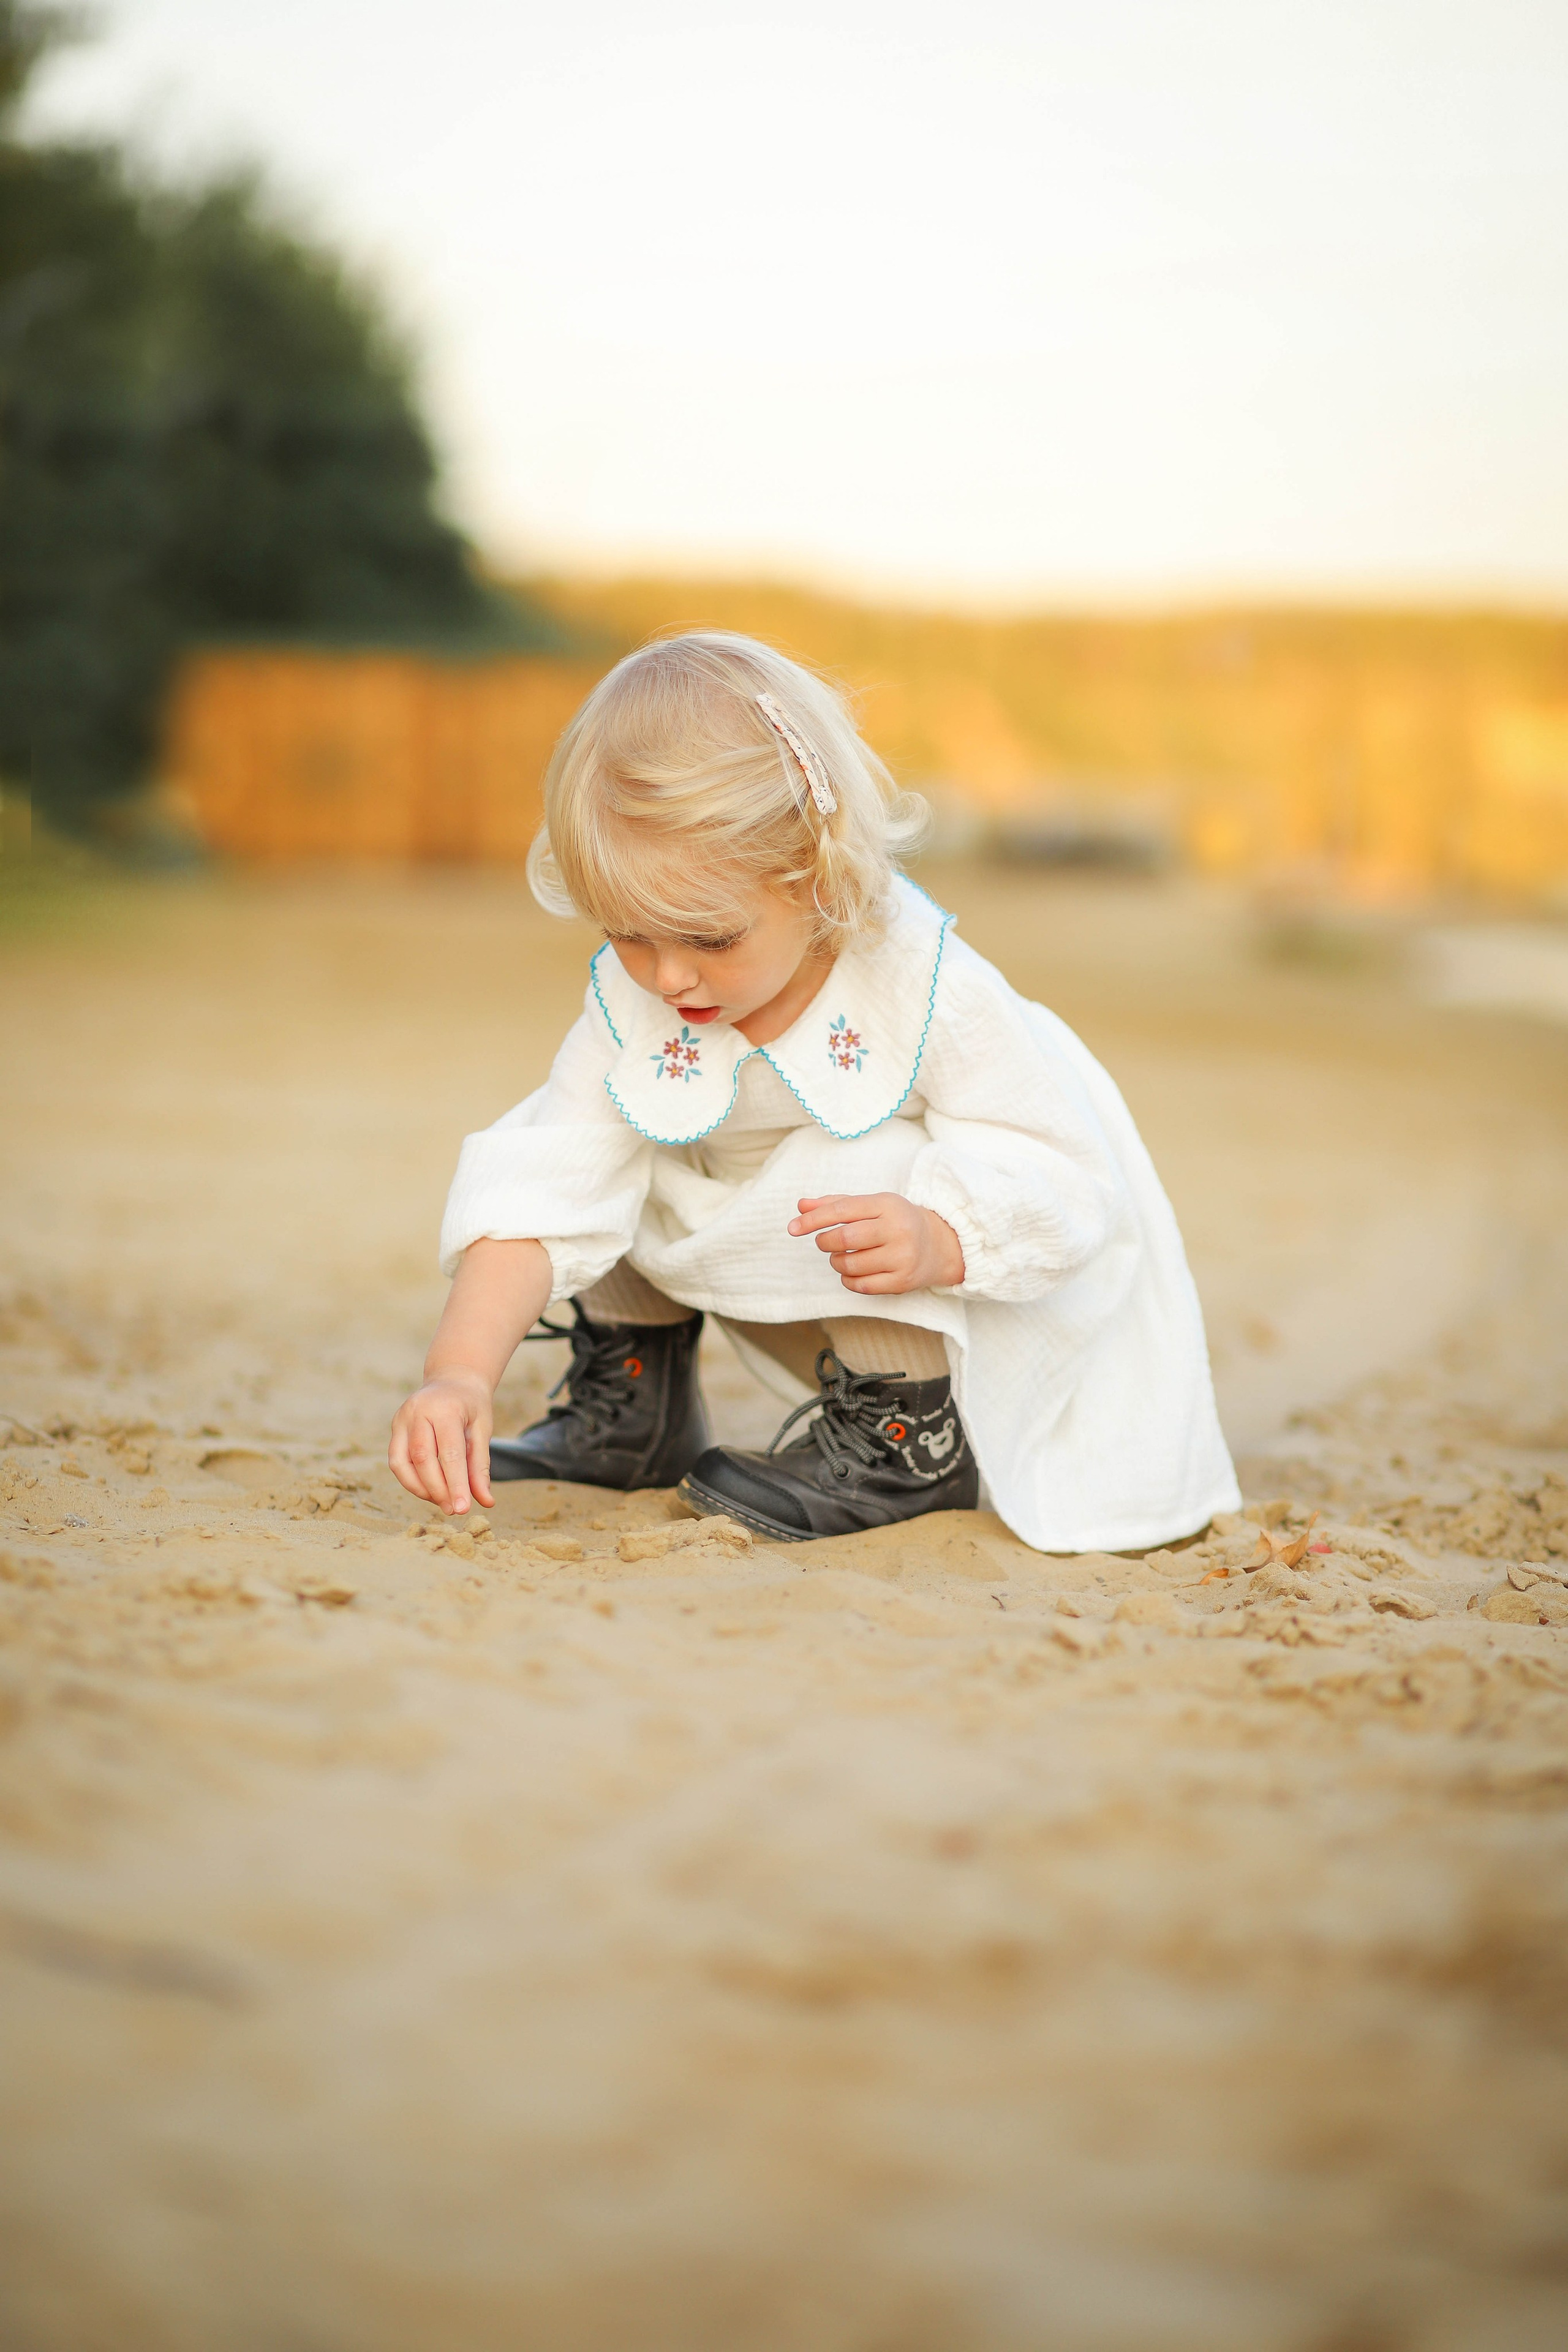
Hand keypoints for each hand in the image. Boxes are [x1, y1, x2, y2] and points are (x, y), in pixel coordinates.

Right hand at [389, 1366, 493, 1514]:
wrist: (452, 1378)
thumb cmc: (471, 1406)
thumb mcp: (483, 1429)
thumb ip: (480, 1466)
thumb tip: (486, 1502)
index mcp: (445, 1408)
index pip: (449, 1453)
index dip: (456, 1484)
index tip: (463, 1509)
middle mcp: (417, 1411)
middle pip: (422, 1460)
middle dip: (438, 1490)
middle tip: (453, 1509)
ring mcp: (401, 1418)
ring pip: (402, 1464)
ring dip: (421, 1489)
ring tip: (442, 1501)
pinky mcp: (394, 1427)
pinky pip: (397, 1461)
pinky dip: (411, 1480)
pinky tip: (429, 1489)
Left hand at [788, 1193, 964, 1294]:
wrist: (939, 1246)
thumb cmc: (895, 1222)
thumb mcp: (871, 1206)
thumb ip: (835, 1204)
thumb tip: (800, 1205)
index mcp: (888, 1205)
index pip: (842, 1210)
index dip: (813, 1219)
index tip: (792, 1228)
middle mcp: (898, 1230)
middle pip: (844, 1238)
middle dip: (825, 1242)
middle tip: (823, 1242)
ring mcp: (902, 1257)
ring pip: (850, 1264)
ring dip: (836, 1262)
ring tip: (841, 1256)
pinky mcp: (902, 1282)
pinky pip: (860, 1285)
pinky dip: (847, 1279)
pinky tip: (852, 1271)